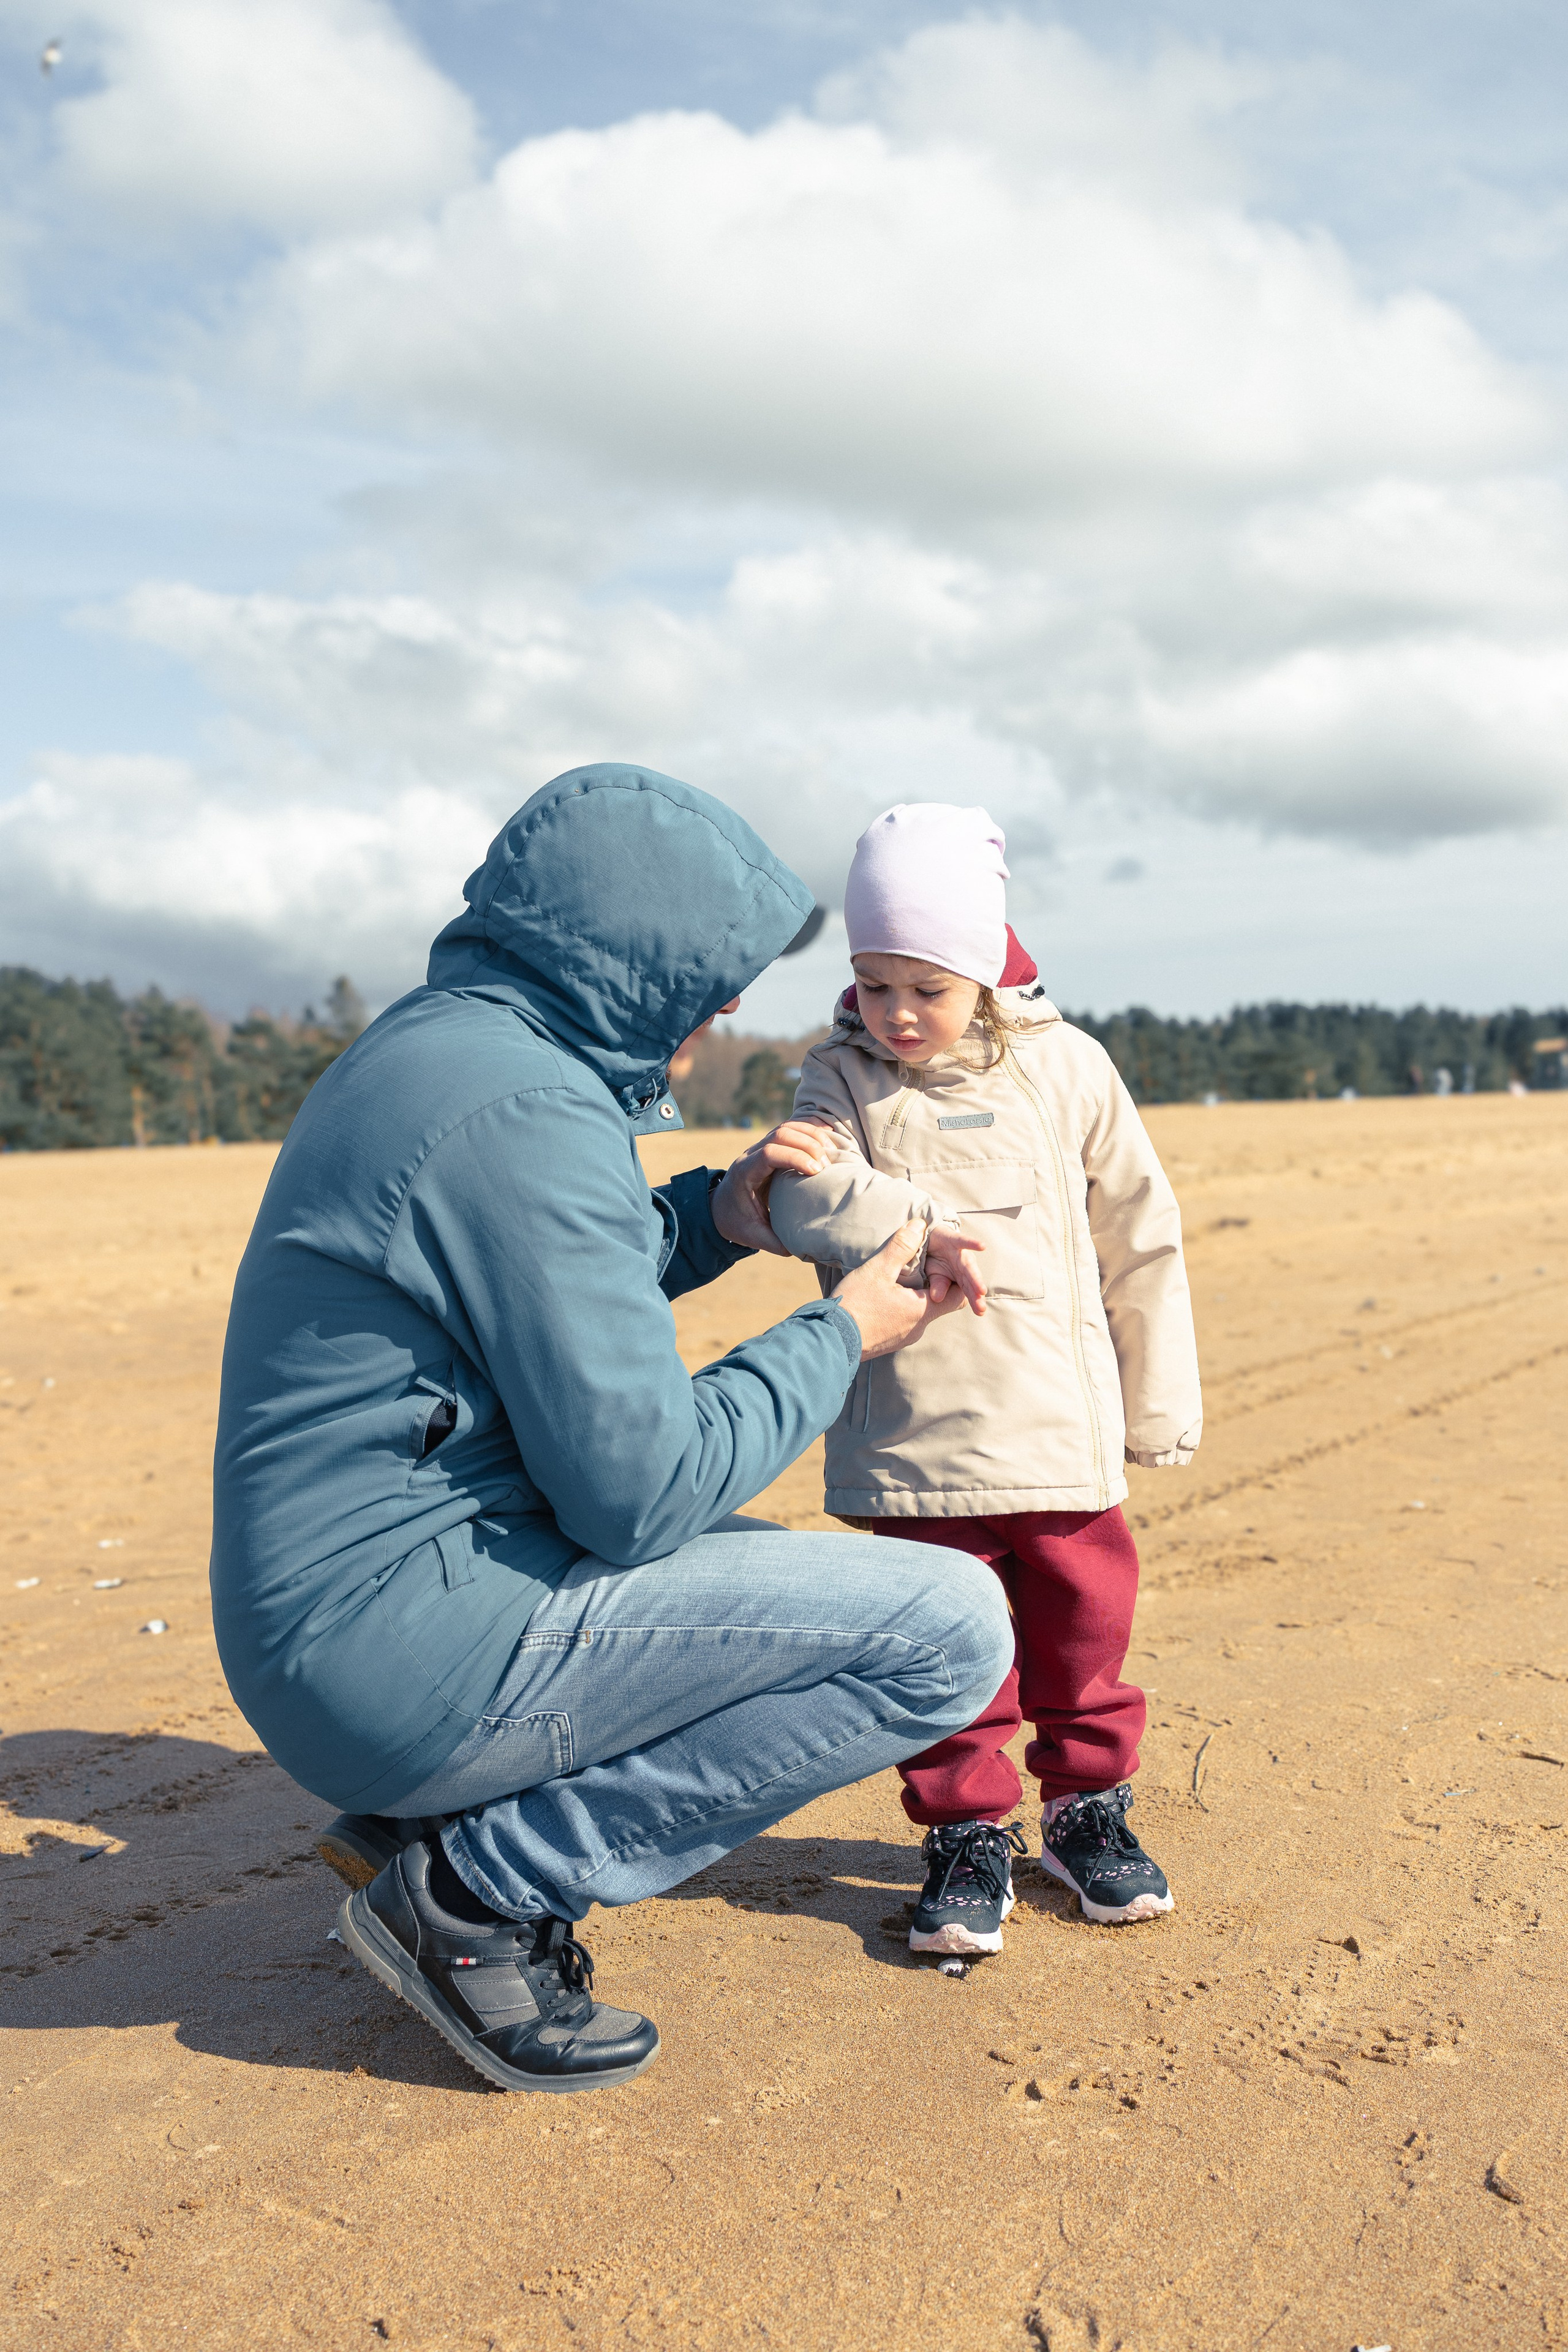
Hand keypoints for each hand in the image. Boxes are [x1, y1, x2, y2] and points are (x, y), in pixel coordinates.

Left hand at [711, 1118, 835, 1255]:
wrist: (720, 1208)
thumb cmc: (737, 1222)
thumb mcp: (753, 1237)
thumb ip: (776, 1243)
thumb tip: (806, 1249)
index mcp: (744, 1173)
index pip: (768, 1153)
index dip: (794, 1157)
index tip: (815, 1172)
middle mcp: (751, 1154)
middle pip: (780, 1133)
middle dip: (808, 1144)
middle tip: (827, 1165)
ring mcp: (761, 1146)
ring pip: (787, 1126)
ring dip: (812, 1135)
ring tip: (832, 1153)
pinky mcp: (772, 1145)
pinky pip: (792, 1128)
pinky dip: (811, 1129)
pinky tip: (829, 1138)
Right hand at [835, 1219, 986, 1359]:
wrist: (829, 1342)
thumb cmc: (855, 1306)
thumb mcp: (878, 1271)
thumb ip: (901, 1248)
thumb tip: (920, 1226)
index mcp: (922, 1310)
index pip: (957, 1296)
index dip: (956, 1278)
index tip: (944, 1263)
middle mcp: (918, 1328)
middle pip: (939, 1304)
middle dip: (934, 1284)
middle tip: (921, 1267)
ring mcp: (904, 1338)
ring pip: (920, 1314)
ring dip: (915, 1297)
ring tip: (898, 1280)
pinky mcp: (889, 1343)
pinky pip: (903, 1323)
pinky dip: (901, 1308)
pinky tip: (882, 1298)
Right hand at [921, 1224, 986, 1311]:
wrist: (930, 1237)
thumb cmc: (936, 1259)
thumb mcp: (934, 1276)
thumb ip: (939, 1287)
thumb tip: (936, 1299)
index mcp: (961, 1277)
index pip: (968, 1291)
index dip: (973, 1301)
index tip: (980, 1312)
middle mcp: (964, 1266)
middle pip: (971, 1281)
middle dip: (975, 1294)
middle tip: (981, 1307)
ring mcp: (960, 1253)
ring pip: (968, 1266)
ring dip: (975, 1277)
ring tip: (981, 1290)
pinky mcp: (954, 1239)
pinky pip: (963, 1241)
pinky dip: (972, 1243)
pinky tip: (982, 1246)